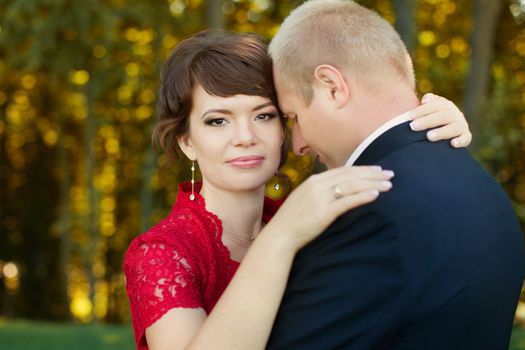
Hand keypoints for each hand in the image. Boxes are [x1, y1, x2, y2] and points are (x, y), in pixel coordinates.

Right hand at [266, 166, 393, 251]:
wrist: (280, 234)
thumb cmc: (292, 220)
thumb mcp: (305, 198)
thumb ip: (320, 192)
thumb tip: (337, 190)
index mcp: (314, 180)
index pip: (343, 170)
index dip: (362, 169)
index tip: (378, 169)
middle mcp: (318, 185)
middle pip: (351, 175)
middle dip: (372, 174)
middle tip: (390, 174)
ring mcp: (321, 198)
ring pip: (352, 186)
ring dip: (373, 183)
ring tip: (389, 184)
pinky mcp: (324, 212)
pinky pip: (347, 201)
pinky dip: (363, 196)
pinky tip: (376, 195)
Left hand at [409, 93, 471, 147]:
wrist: (447, 132)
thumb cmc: (432, 120)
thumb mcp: (429, 110)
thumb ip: (427, 103)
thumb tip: (426, 100)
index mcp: (445, 106)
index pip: (434, 105)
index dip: (422, 110)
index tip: (409, 116)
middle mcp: (455, 114)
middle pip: (442, 116)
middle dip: (427, 121)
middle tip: (413, 126)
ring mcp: (461, 125)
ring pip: (454, 127)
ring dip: (441, 132)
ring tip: (429, 136)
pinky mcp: (466, 137)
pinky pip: (466, 138)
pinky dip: (461, 141)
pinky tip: (453, 144)